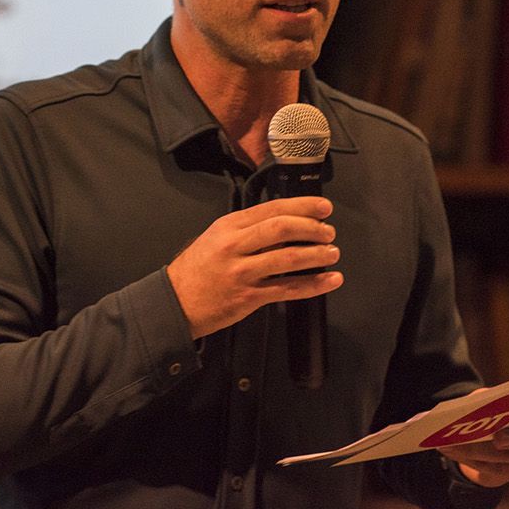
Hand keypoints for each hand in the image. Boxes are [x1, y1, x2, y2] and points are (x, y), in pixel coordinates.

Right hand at [166, 196, 343, 339]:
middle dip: (312, 228)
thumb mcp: (216, 237)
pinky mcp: (249, 297)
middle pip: (281, 229)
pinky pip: (288, 289)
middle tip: (329, 231)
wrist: (176, 302)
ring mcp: (243, 272)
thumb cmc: (198, 269)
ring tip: (333, 253)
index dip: (302, 206)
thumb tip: (286, 223)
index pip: (272, 209)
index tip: (323, 207)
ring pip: (288, 258)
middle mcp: (235, 246)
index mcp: (229, 226)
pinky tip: (330, 280)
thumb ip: (247, 229)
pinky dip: (314, 285)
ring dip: (317, 255)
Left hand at [438, 393, 508, 488]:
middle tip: (498, 438)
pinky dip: (468, 458)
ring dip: (481, 449)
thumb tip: (475, 407)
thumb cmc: (491, 405)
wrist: (485, 429)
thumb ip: (489, 399)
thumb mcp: (489, 397)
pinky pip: (493, 469)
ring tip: (455, 442)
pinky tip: (449, 449)